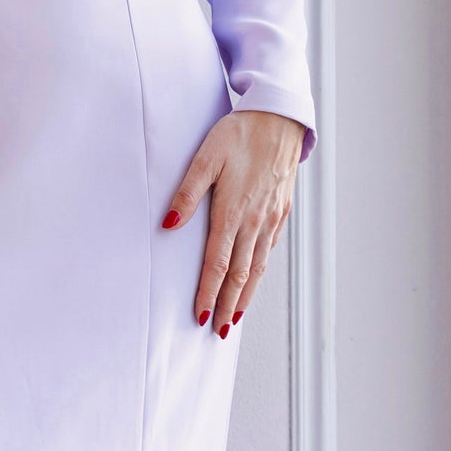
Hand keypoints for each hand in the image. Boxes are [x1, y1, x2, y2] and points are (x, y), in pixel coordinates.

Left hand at [162, 109, 303, 336]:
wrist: (281, 118)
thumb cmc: (239, 133)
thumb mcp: (206, 156)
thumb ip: (187, 192)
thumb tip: (169, 224)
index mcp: (233, 211)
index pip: (217, 264)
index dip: (208, 293)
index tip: (201, 316)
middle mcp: (255, 221)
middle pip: (240, 274)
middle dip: (228, 305)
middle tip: (219, 331)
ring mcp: (271, 218)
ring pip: (258, 267)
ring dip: (246, 295)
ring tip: (236, 318)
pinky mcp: (281, 211)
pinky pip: (269, 249)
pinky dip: (260, 271)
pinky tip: (254, 279)